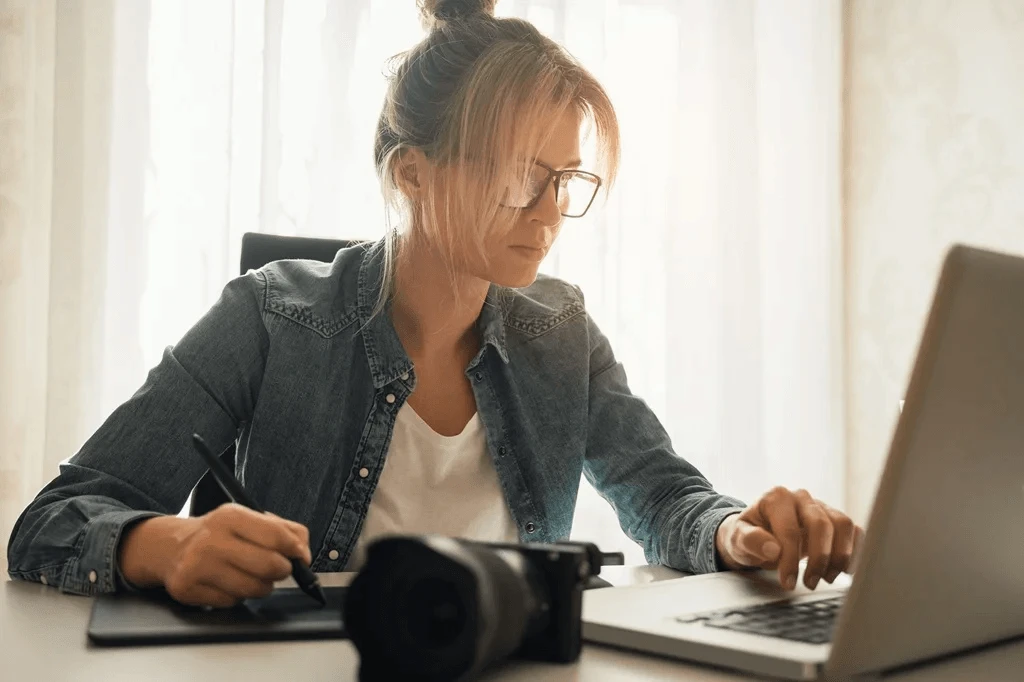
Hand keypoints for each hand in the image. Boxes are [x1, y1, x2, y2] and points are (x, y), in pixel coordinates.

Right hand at [118, 503, 311, 606]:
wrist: (172, 547)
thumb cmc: (219, 534)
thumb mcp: (249, 519)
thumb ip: (285, 530)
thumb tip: (303, 554)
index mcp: (231, 516)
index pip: (277, 536)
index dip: (295, 550)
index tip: (300, 557)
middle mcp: (212, 539)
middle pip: (269, 566)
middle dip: (281, 571)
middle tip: (278, 569)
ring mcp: (198, 565)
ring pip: (253, 589)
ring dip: (261, 586)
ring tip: (252, 575)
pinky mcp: (188, 589)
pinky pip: (231, 602)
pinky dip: (236, 596)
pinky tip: (228, 583)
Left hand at [714, 487, 863, 590]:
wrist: (755, 536)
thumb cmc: (746, 537)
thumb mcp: (737, 540)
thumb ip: (750, 541)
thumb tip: (773, 548)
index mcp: (776, 498)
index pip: (790, 530)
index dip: (790, 559)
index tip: (788, 582)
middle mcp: (801, 498)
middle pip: (822, 524)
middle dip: (819, 559)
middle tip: (810, 583)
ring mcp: (820, 506)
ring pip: (842, 525)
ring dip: (839, 556)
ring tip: (826, 578)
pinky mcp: (834, 519)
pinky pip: (854, 530)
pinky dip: (855, 550)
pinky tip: (845, 570)